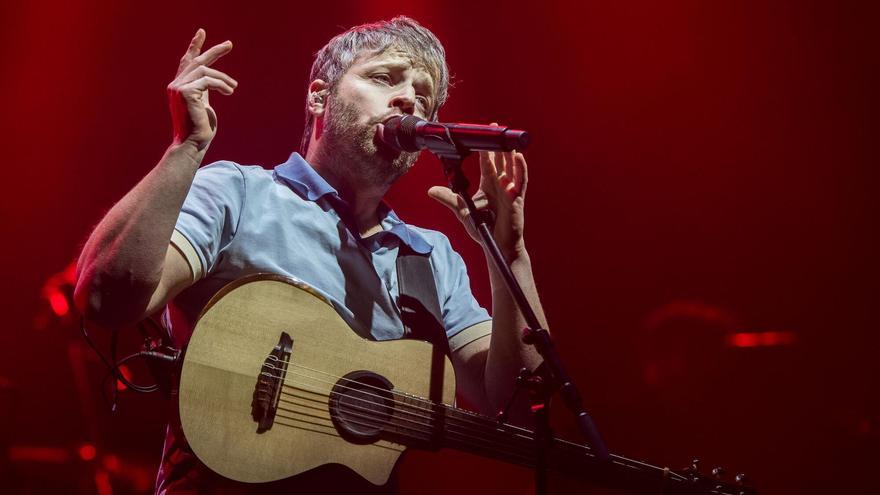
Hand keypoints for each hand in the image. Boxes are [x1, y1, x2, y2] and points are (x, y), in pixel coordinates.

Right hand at [167, 29, 236, 150]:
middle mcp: (175, 85)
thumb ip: (205, 91)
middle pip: (196, 61)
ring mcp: (177, 88)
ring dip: (223, 78)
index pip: (186, 62)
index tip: (202, 33)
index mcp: (179, 87)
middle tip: (229, 44)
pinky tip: (229, 91)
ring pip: (205, 71)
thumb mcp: (204, 105)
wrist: (194, 145)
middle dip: (214, 51)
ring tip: (233, 88)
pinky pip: (208, 81)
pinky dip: (221, 85)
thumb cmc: (201, 130)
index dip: (194, 47)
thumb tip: (215, 80)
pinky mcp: (184, 92)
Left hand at [428, 143, 527, 260]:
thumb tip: (430, 190)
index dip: (485, 149)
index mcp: (488, 185)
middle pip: (500, 160)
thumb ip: (448, 198)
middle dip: (497, 145)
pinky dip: (520, 168)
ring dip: (509, 153)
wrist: (496, 245)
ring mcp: (510, 190)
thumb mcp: (462, 210)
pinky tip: (517, 157)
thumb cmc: (483, 228)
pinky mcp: (517, 198)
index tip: (482, 134)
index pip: (487, 162)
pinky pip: (521, 180)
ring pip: (511, 167)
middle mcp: (500, 184)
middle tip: (494, 127)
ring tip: (506, 139)